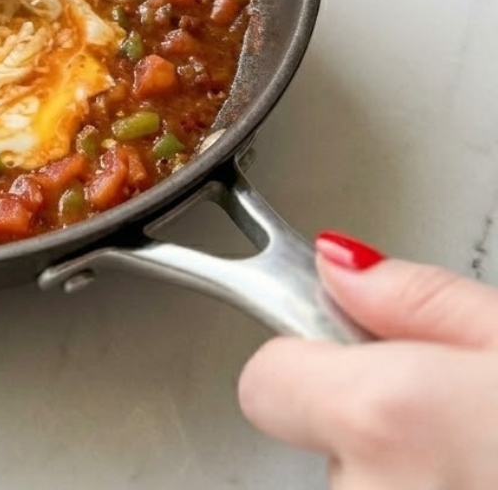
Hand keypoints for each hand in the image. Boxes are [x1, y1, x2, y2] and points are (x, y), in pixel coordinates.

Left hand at [238, 231, 497, 488]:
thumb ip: (417, 298)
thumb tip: (341, 270)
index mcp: (381, 416)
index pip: (263, 378)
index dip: (303, 354)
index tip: (340, 342)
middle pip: (314, 433)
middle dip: (363, 415)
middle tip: (441, 404)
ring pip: (356, 482)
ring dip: (396, 465)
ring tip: (473, 452)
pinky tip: (471, 478)